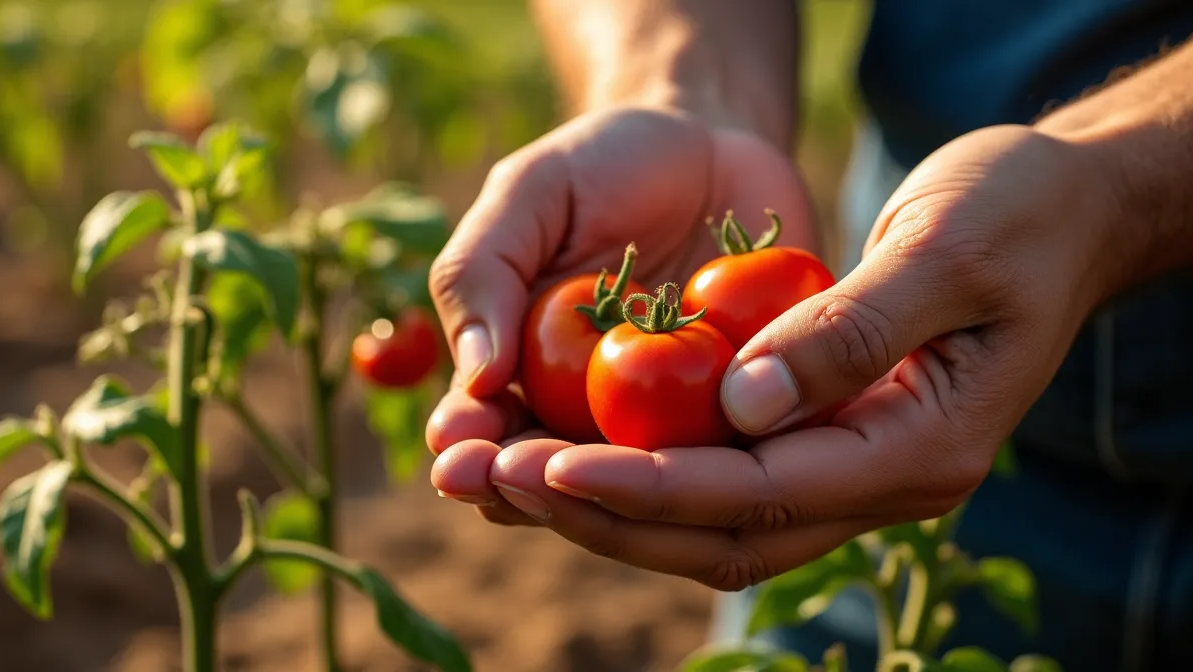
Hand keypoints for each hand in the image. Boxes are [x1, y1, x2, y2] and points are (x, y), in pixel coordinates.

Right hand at [426, 106, 815, 520]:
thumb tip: (474, 375)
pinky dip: (726, 461)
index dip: (470, 450)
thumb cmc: (603, 164)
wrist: (717, 141)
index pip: (489, 432)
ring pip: (646, 485)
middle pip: (558, 479)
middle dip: (528, 487)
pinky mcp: (751, 408)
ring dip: (622, 496)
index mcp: (522, 376)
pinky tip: (711, 465)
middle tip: (508, 483)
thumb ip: (484, 270)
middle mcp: (592, 416)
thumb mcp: (530, 193)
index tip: (455, 455)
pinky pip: (740, 447)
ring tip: (602, 488)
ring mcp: (673, 422)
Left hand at [433, 123, 1125, 587]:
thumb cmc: (1019, 211)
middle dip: (608, 513)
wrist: (1064, 209)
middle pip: (723, 532)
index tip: (553, 461)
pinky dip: (646, 473)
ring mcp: (856, 468)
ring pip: (715, 522)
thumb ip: (849, 332)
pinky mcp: (828, 439)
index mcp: (923, 450)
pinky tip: (576, 445)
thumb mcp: (946, 251)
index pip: (761, 492)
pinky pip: (724, 479)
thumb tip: (740, 405)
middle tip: (503, 478)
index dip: (650, 485)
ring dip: (612, 507)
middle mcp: (885, 483)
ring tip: (514, 473)